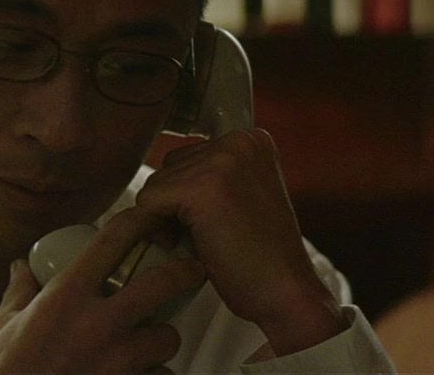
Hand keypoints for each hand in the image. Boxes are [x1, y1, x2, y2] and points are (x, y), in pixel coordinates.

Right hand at [0, 229, 205, 373]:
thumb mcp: (3, 326)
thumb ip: (19, 292)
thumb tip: (22, 269)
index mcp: (66, 297)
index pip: (112, 241)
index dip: (138, 221)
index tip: (149, 219)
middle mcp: (98, 324)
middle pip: (163, 282)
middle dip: (183, 272)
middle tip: (189, 271)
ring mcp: (118, 361)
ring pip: (168, 337)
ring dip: (162, 339)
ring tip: (149, 342)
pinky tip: (140, 374)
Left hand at [135, 128, 347, 354]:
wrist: (286, 293)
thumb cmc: (259, 254)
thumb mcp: (240, 195)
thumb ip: (207, 175)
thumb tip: (154, 176)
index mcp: (250, 139)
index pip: (186, 157)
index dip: (189, 195)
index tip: (217, 221)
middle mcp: (238, 141)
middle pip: (168, 167)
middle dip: (177, 204)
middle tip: (209, 234)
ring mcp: (221, 161)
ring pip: (156, 184)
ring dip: (168, 218)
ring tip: (204, 241)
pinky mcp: (201, 188)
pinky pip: (147, 202)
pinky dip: (158, 230)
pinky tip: (192, 246)